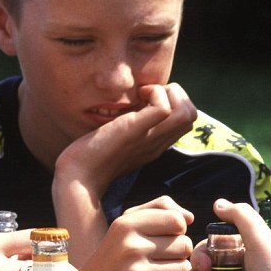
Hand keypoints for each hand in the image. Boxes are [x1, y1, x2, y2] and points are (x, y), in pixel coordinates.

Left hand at [54, 83, 196, 197]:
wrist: (78, 177)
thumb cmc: (90, 157)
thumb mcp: (117, 139)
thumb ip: (129, 127)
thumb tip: (132, 105)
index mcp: (154, 144)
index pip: (184, 121)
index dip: (172, 101)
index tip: (145, 99)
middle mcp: (158, 142)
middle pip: (191, 115)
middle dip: (174, 94)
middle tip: (146, 95)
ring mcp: (150, 138)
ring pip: (187, 112)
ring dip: (169, 93)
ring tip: (143, 95)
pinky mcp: (137, 131)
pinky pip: (165, 108)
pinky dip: (155, 93)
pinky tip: (135, 97)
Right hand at [81, 196, 193, 270]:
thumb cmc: (115, 256)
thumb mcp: (127, 224)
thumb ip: (159, 208)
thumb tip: (189, 217)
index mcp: (127, 225)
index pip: (177, 221)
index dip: (178, 231)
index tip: (165, 238)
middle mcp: (130, 246)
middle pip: (184, 246)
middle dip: (179, 254)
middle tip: (162, 260)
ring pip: (184, 269)